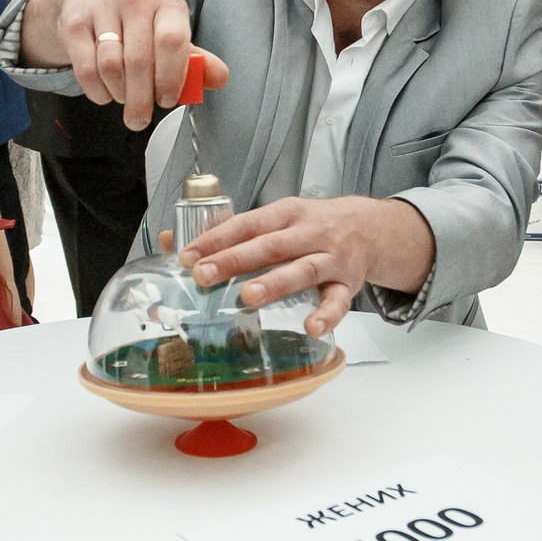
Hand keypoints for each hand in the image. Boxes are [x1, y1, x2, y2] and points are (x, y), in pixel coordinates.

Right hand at [43, 0, 227, 129]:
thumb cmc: (137, 21)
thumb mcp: (169, 32)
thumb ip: (195, 59)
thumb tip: (220, 78)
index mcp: (166, 4)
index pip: (172, 41)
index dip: (171, 77)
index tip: (168, 99)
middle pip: (139, 61)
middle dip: (142, 99)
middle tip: (142, 118)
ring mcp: (101, 9)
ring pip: (111, 66)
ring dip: (120, 94)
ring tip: (125, 99)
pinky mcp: (75, 23)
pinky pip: (86, 69)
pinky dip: (97, 92)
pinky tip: (106, 94)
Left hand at [176, 196, 433, 336]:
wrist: (370, 228)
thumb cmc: (311, 226)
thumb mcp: (275, 219)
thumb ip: (229, 232)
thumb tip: (170, 240)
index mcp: (285, 214)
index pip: (246, 223)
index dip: (216, 238)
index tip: (187, 256)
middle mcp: (308, 233)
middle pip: (269, 245)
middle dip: (235, 259)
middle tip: (204, 275)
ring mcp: (330, 258)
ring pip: (302, 270)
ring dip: (275, 283)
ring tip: (248, 297)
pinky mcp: (347, 284)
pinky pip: (338, 301)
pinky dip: (326, 315)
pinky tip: (311, 326)